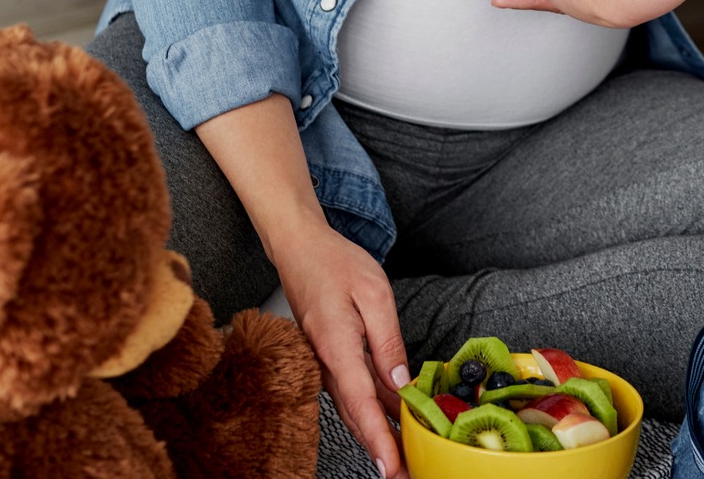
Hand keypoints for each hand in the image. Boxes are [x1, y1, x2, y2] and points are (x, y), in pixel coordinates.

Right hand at [273, 226, 410, 478]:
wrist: (299, 248)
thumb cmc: (335, 263)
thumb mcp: (375, 294)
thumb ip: (388, 342)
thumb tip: (400, 382)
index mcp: (337, 347)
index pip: (361, 403)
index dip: (378, 438)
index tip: (392, 465)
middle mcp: (326, 361)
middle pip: (355, 415)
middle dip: (380, 447)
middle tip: (404, 472)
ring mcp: (325, 361)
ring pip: (353, 406)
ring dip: (376, 432)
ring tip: (403, 453)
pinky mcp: (329, 356)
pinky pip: (352, 389)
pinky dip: (370, 408)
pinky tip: (392, 415)